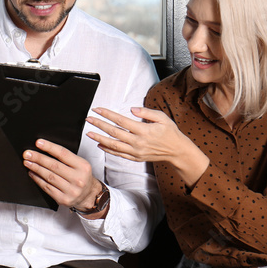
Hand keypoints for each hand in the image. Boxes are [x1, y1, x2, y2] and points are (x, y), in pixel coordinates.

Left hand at [23, 139, 104, 213]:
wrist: (89, 196)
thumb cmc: (82, 177)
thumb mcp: (80, 164)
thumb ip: (66, 158)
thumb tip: (45, 149)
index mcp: (83, 167)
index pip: (63, 154)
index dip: (49, 147)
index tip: (38, 143)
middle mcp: (78, 179)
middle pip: (54, 165)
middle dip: (38, 158)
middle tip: (27, 154)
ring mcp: (71, 190)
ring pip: (49, 176)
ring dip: (36, 168)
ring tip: (28, 162)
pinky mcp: (63, 199)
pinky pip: (47, 187)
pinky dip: (37, 179)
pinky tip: (32, 173)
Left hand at [86, 106, 209, 187]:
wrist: (177, 151)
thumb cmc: (170, 132)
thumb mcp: (162, 117)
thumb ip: (146, 112)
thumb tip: (131, 109)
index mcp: (143, 130)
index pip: (121, 121)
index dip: (107, 114)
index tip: (97, 109)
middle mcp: (138, 142)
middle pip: (113, 132)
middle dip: (99, 125)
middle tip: (89, 120)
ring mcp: (136, 151)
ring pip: (113, 145)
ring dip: (99, 138)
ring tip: (89, 133)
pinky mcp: (135, 158)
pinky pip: (119, 154)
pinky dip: (108, 149)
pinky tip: (100, 144)